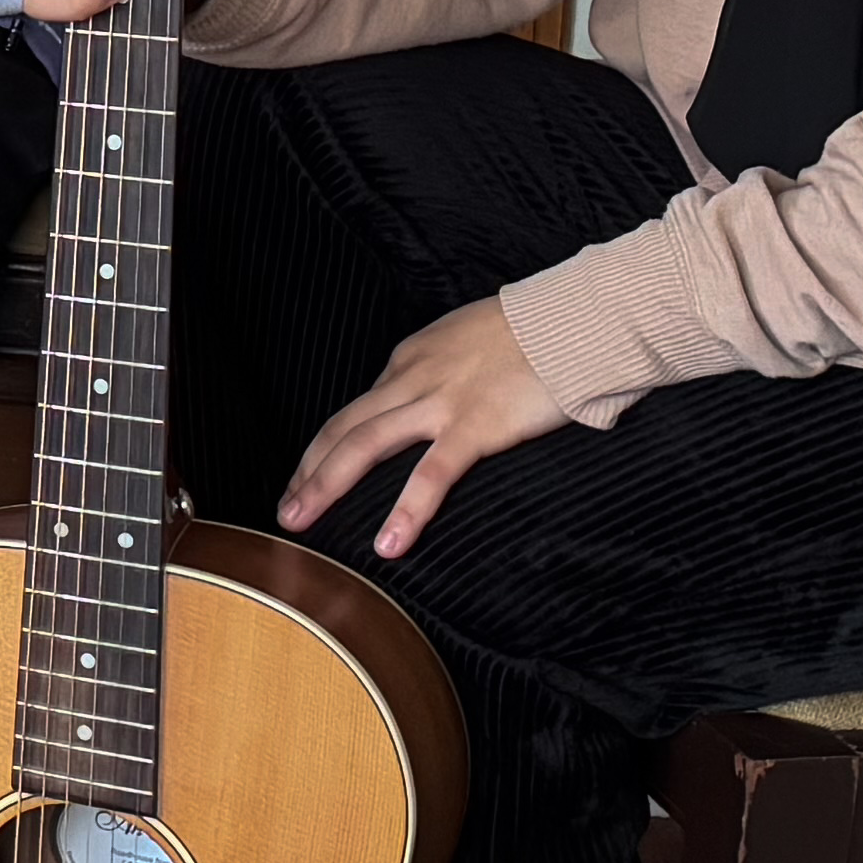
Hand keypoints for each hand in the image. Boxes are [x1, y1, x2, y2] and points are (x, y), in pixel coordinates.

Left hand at [280, 295, 568, 560]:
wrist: (577, 319)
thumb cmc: (538, 334)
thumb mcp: (470, 343)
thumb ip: (444, 374)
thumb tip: (431, 405)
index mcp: (412, 359)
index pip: (357, 410)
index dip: (325, 449)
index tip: (309, 478)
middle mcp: (413, 376)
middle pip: (344, 428)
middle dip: (307, 471)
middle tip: (285, 510)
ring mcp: (441, 401)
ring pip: (364, 445)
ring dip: (325, 486)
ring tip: (300, 523)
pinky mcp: (476, 424)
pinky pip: (432, 474)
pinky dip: (405, 511)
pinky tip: (388, 543)